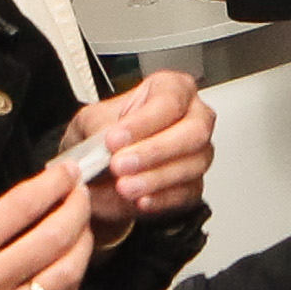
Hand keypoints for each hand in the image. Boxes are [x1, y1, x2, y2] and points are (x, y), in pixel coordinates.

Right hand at [0, 160, 97, 289]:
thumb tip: (36, 202)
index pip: (19, 206)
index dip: (52, 184)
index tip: (68, 173)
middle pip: (52, 236)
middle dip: (77, 208)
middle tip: (82, 196)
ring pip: (67, 271)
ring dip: (83, 243)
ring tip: (82, 228)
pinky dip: (72, 278)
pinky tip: (71, 264)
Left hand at [59, 70, 212, 226]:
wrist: (102, 171)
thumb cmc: (106, 135)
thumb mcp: (91, 120)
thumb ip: (99, 126)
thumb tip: (106, 137)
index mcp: (172, 88)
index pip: (168, 101)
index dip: (142, 122)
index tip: (114, 139)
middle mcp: (195, 117)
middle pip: (193, 132)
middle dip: (154, 151)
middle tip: (119, 164)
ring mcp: (199, 153)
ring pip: (192, 165)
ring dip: (154, 178)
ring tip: (123, 187)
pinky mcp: (194, 185)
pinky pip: (186, 193)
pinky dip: (161, 199)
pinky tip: (140, 201)